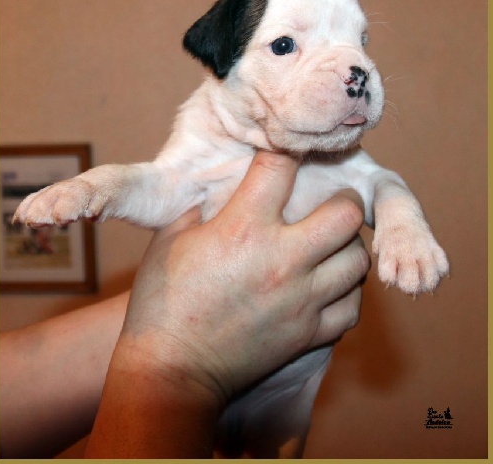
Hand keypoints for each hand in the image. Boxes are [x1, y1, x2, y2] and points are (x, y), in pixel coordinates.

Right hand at [120, 150, 368, 403]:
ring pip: (358, 260)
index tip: (286, 154)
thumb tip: (216, 192)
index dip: (284, 151)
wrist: (171, 371)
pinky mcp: (308, 333)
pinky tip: (330, 286)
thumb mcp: (170, 242)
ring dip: (349, 246)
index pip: (281, 166)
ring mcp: (301, 299)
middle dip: (343, 199)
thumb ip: (198, 209)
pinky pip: (352, 306)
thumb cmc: (162, 304)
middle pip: (346, 212)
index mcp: (243, 228)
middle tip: (332, 201)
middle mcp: (282, 258)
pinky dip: (348, 291)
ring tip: (333, 245)